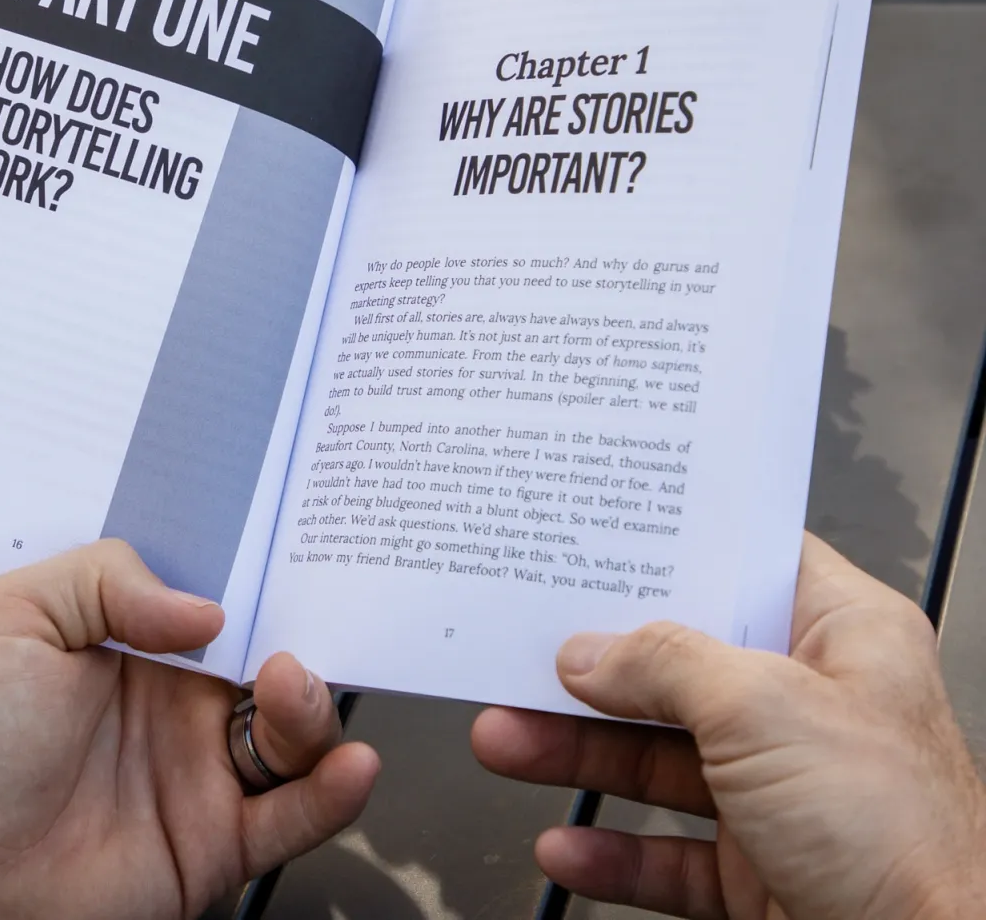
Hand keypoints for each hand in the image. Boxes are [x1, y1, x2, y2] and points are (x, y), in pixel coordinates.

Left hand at [0, 540, 377, 919]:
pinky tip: (348, 765)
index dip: (259, 575)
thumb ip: (107, 580)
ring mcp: (200, 772)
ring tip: (291, 687)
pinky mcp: (215, 843)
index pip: (220, 596)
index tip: (294, 548)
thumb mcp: (11, 616)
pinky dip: (334, 792)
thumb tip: (206, 607)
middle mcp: (177, 701)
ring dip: (313, 706)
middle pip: (271, 658)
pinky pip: (294, 816)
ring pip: (293, 733)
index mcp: (134, 641)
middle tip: (301, 623)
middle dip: (300, 635)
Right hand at [471, 534, 985, 919]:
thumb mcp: (765, 709)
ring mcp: (784, 794)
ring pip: (658, 760)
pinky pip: (666, 852)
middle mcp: (814, 711)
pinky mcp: (761, 871)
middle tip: (522, 652)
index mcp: (846, 641)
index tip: (599, 540)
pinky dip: (612, 851)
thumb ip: (666, 665)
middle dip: (591, 670)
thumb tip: (593, 653)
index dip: (673, 550)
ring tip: (506, 740)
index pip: (747, 568)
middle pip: (678, 669)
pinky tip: (567, 844)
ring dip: (576, 755)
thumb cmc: (907, 839)